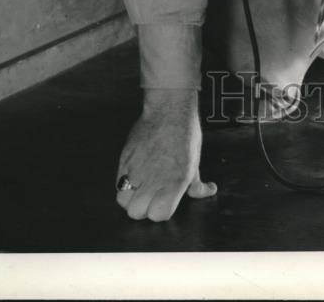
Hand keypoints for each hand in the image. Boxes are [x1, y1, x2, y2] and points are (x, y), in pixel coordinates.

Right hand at [116, 89, 216, 221]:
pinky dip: (124, 184)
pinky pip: (117, 182)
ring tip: (140, 189)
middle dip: (143, 209)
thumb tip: (207, 191)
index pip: (159, 215)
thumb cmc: (185, 134)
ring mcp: (136, 169)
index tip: (164, 204)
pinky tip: (134, 176)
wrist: (168, 109)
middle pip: (137, 213)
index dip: (161, 212)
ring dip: (130, 199)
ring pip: (123, 201)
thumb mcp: (195, 161)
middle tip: (150, 198)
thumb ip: (196, 183)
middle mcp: (154, 178)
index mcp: (175, 181)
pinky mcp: (124, 159)